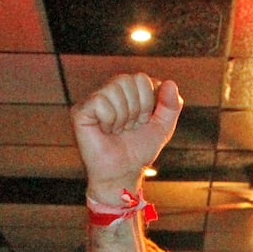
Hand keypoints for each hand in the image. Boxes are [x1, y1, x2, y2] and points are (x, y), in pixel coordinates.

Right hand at [71, 73, 182, 204]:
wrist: (122, 173)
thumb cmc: (139, 150)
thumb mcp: (163, 127)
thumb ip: (172, 105)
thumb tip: (169, 83)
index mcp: (127, 91)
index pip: (142, 78)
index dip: (148, 102)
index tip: (142, 121)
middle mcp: (109, 91)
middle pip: (128, 79)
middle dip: (137, 108)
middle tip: (129, 127)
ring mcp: (93, 100)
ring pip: (114, 88)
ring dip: (123, 116)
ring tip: (118, 130)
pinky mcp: (80, 111)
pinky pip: (100, 101)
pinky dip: (109, 120)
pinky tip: (105, 131)